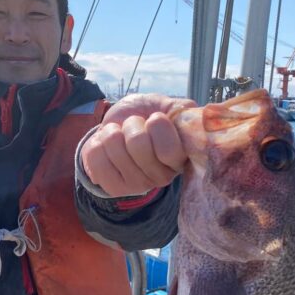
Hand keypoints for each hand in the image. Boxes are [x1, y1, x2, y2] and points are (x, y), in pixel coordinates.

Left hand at [81, 93, 195, 196]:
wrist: (119, 125)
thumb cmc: (146, 115)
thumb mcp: (167, 106)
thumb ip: (184, 111)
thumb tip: (199, 117)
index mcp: (181, 159)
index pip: (168, 148)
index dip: (156, 124)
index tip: (155, 120)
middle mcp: (162, 178)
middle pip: (138, 144)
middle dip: (132, 124)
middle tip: (134, 127)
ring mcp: (138, 186)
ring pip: (114, 146)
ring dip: (113, 132)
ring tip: (120, 135)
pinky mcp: (113, 188)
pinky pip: (95, 156)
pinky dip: (97, 142)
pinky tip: (106, 147)